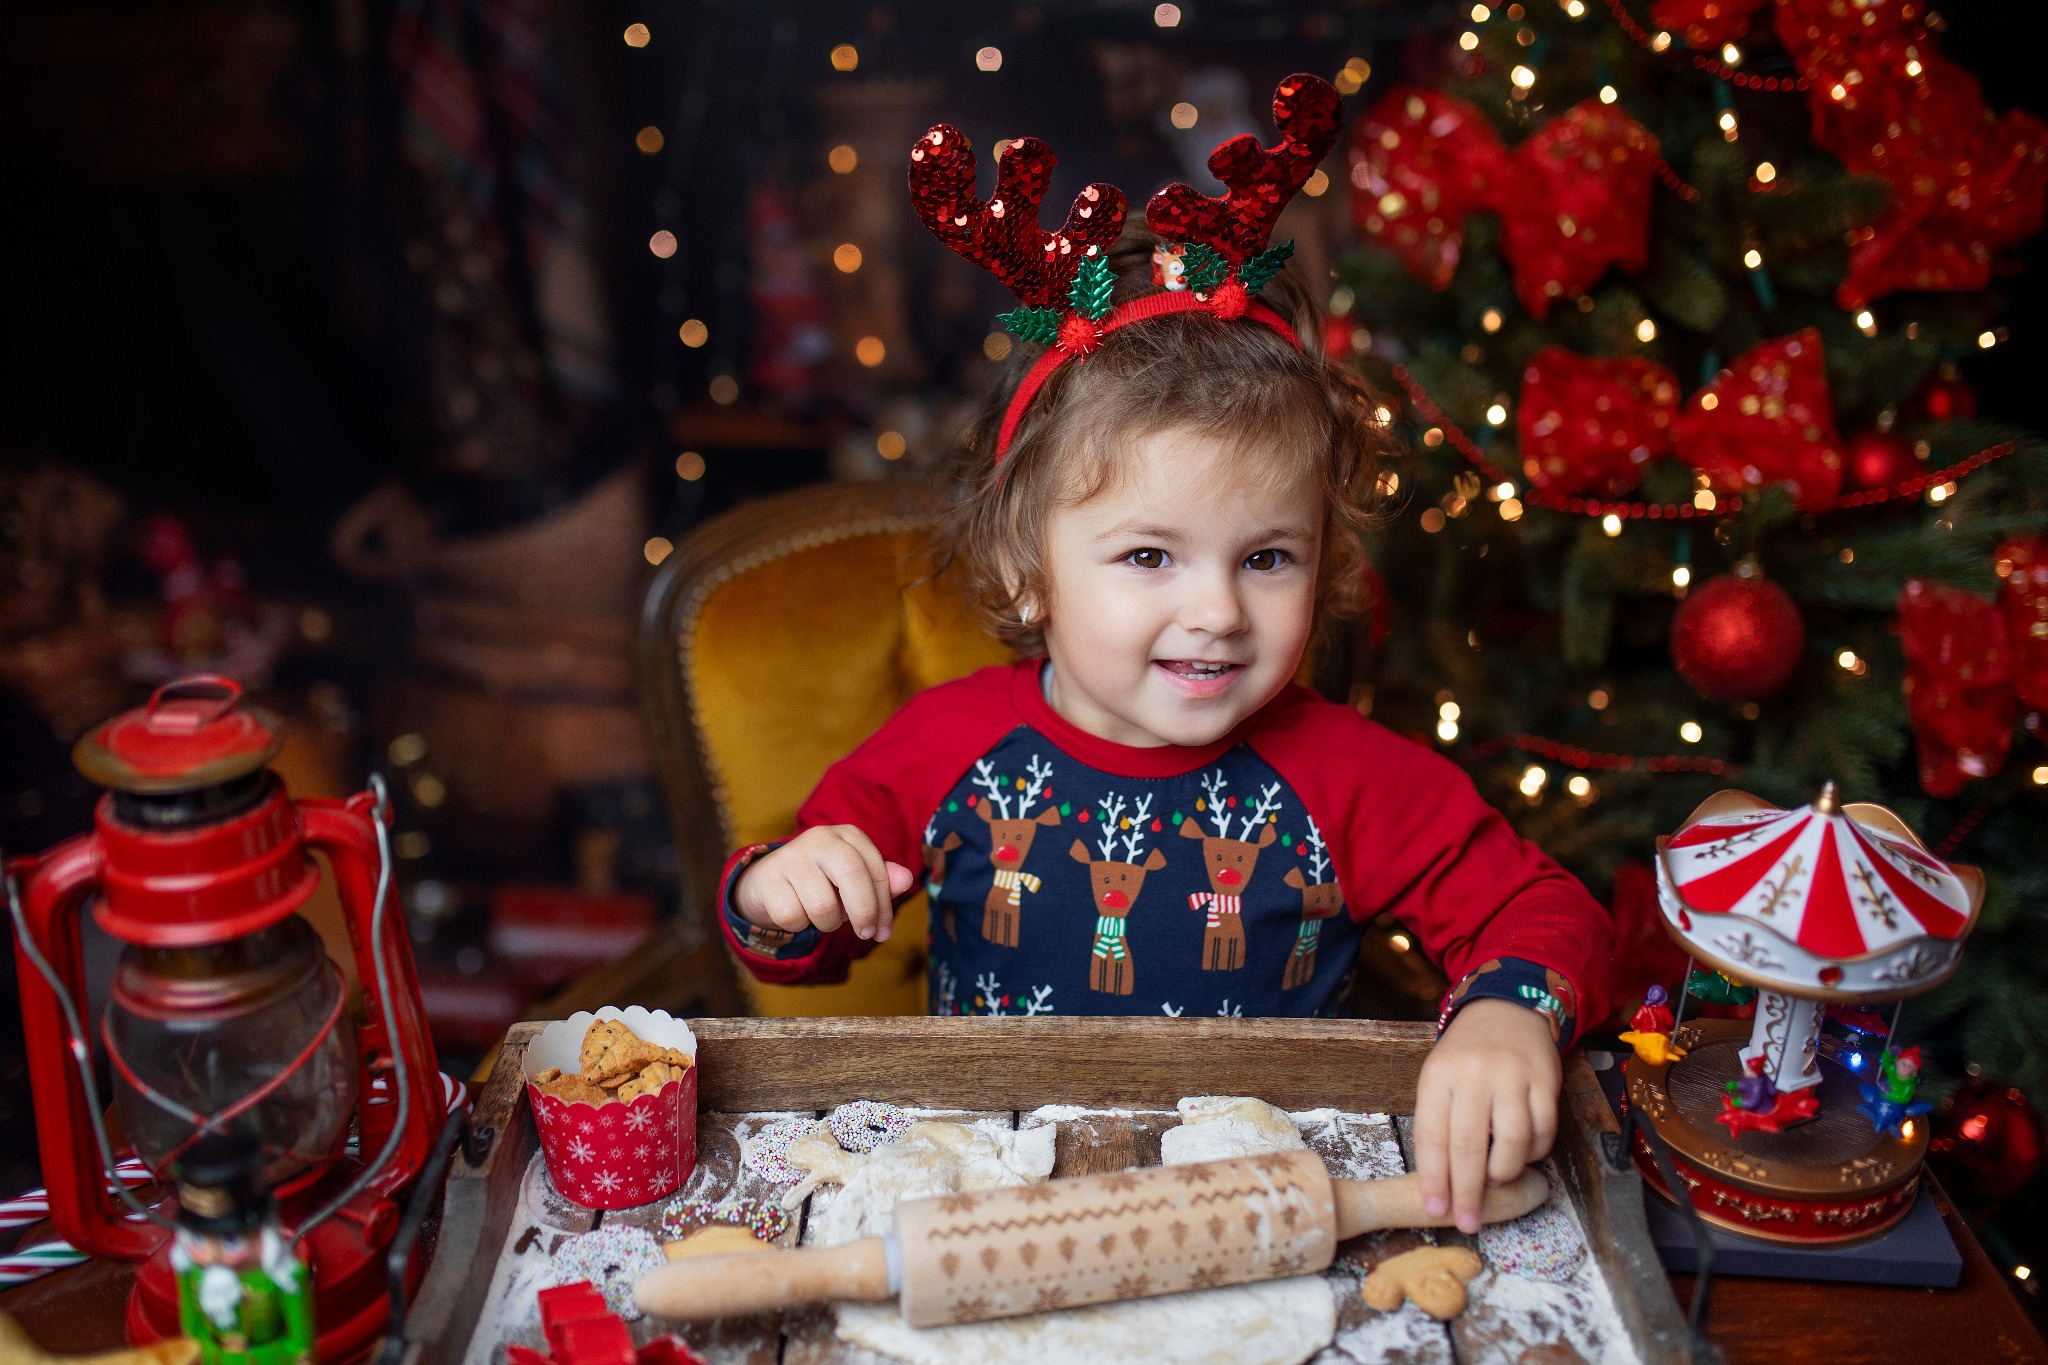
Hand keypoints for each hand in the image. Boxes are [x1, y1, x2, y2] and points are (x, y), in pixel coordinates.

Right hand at [733, 826, 914, 942]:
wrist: (767, 881)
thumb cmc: (821, 882)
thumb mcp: (854, 881)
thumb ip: (881, 881)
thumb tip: (906, 880)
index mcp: (847, 836)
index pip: (876, 870)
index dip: (884, 906)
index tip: (884, 931)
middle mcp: (820, 838)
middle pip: (852, 874)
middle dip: (864, 912)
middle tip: (865, 934)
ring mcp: (791, 856)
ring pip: (822, 904)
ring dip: (828, 923)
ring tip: (823, 916)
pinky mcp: (768, 878)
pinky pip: (793, 917)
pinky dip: (799, 925)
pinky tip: (797, 912)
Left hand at [1413, 997, 1561, 1233]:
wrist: (1505, 1011)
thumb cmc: (1467, 1056)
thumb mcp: (1440, 1078)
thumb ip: (1441, 1122)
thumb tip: (1445, 1183)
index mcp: (1438, 1076)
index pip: (1432, 1135)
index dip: (1434, 1178)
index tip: (1435, 1208)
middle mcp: (1474, 1074)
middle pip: (1468, 1145)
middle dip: (1467, 1192)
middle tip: (1468, 1221)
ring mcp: (1512, 1075)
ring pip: (1511, 1142)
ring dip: (1504, 1173)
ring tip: (1498, 1180)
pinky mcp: (1545, 1079)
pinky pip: (1543, 1131)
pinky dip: (1534, 1153)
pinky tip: (1523, 1154)